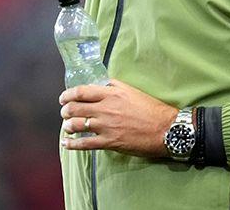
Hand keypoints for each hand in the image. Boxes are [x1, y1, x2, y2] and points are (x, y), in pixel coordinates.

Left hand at [58, 79, 178, 157]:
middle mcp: (105, 108)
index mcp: (111, 94)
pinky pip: (85, 143)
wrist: (166, 129)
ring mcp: (106, 126)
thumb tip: (100, 84)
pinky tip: (66, 143)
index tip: (64, 98)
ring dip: (68, 125)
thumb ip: (114, 86)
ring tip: (67, 126)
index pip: (81, 92)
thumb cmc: (151, 109)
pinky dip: (72, 144)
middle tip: (65, 113)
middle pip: (75, 108)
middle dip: (66, 111)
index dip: (68, 95)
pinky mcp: (109, 142)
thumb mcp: (131, 90)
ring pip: (77, 125)